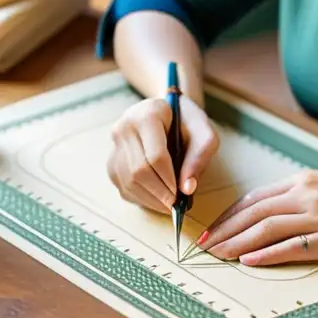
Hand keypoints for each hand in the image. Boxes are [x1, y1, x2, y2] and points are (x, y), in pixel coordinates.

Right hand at [107, 94, 218, 213]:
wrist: (169, 111)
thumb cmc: (188, 122)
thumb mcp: (204, 132)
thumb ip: (201, 156)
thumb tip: (187, 188)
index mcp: (147, 114)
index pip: (155, 156)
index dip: (168, 180)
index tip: (179, 195)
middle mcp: (125, 126)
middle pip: (138, 170)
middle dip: (157, 193)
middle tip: (173, 206)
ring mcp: (115, 143)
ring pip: (127, 181)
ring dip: (148, 199)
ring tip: (166, 206)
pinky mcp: (112, 158)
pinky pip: (121, 185)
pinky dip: (138, 198)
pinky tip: (154, 200)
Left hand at [195, 170, 317, 265]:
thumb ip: (300, 196)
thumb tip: (271, 212)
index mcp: (303, 181)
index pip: (255, 198)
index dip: (229, 214)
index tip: (213, 227)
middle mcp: (305, 195)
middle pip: (253, 212)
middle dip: (224, 229)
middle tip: (203, 244)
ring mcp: (316, 217)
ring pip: (266, 228)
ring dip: (237, 242)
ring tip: (217, 254)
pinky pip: (290, 247)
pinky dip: (266, 254)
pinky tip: (248, 260)